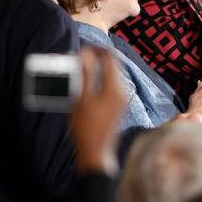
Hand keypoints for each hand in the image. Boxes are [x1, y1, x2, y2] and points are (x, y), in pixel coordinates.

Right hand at [71, 47, 127, 174]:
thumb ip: (84, 75)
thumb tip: (85, 54)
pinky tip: (85, 85)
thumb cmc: (86, 128)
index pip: (110, 58)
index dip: (97, 49)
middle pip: (112, 66)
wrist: (96, 153)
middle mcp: (122, 92)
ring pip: (111, 76)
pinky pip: (109, 86)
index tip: (83, 47)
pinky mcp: (117, 107)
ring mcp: (121, 100)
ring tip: (79, 69)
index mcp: (115, 88)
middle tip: (80, 57)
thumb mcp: (81, 99)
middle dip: (97, 59)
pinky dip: (98, 81)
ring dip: (97, 70)